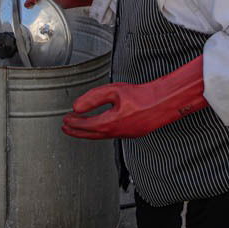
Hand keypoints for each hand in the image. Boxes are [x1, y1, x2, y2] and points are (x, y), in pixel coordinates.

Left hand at [62, 57, 208, 139]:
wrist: (163, 103)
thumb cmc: (141, 95)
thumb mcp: (113, 91)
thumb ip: (93, 99)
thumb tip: (75, 107)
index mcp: (110, 122)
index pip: (85, 125)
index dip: (73, 123)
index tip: (65, 120)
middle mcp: (116, 132)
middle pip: (91, 135)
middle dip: (76, 131)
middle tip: (65, 128)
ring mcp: (124, 135)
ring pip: (101, 136)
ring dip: (87, 132)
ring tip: (78, 128)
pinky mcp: (132, 134)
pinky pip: (111, 135)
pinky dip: (100, 132)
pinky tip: (98, 127)